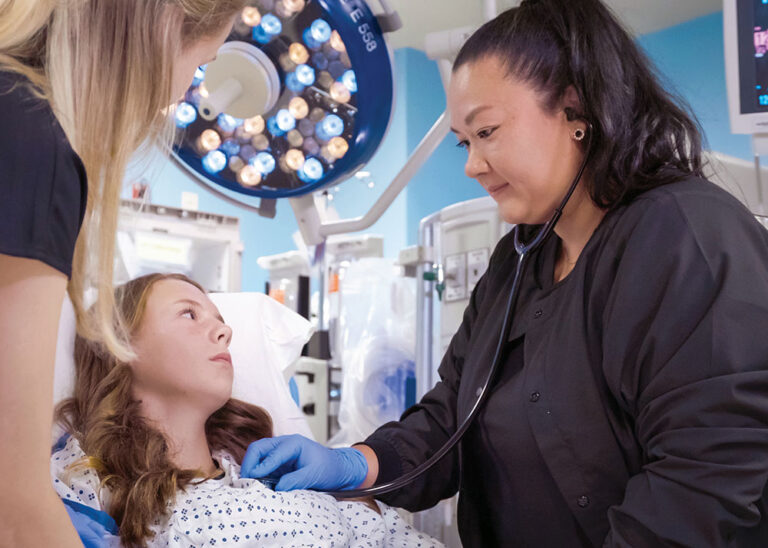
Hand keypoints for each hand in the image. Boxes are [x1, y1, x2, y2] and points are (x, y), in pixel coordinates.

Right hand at [241, 434, 367, 491]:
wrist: (338, 469)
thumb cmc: (329, 468)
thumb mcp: (314, 475)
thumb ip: (295, 480)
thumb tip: (277, 488)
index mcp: (293, 443)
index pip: (271, 453)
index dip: (260, 467)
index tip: (252, 481)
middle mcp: (284, 444)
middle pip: (258, 448)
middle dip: (249, 464)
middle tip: (245, 482)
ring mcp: (280, 452)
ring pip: (258, 455)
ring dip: (251, 468)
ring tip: (248, 485)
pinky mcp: (279, 462)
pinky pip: (263, 465)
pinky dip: (257, 474)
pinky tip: (256, 485)